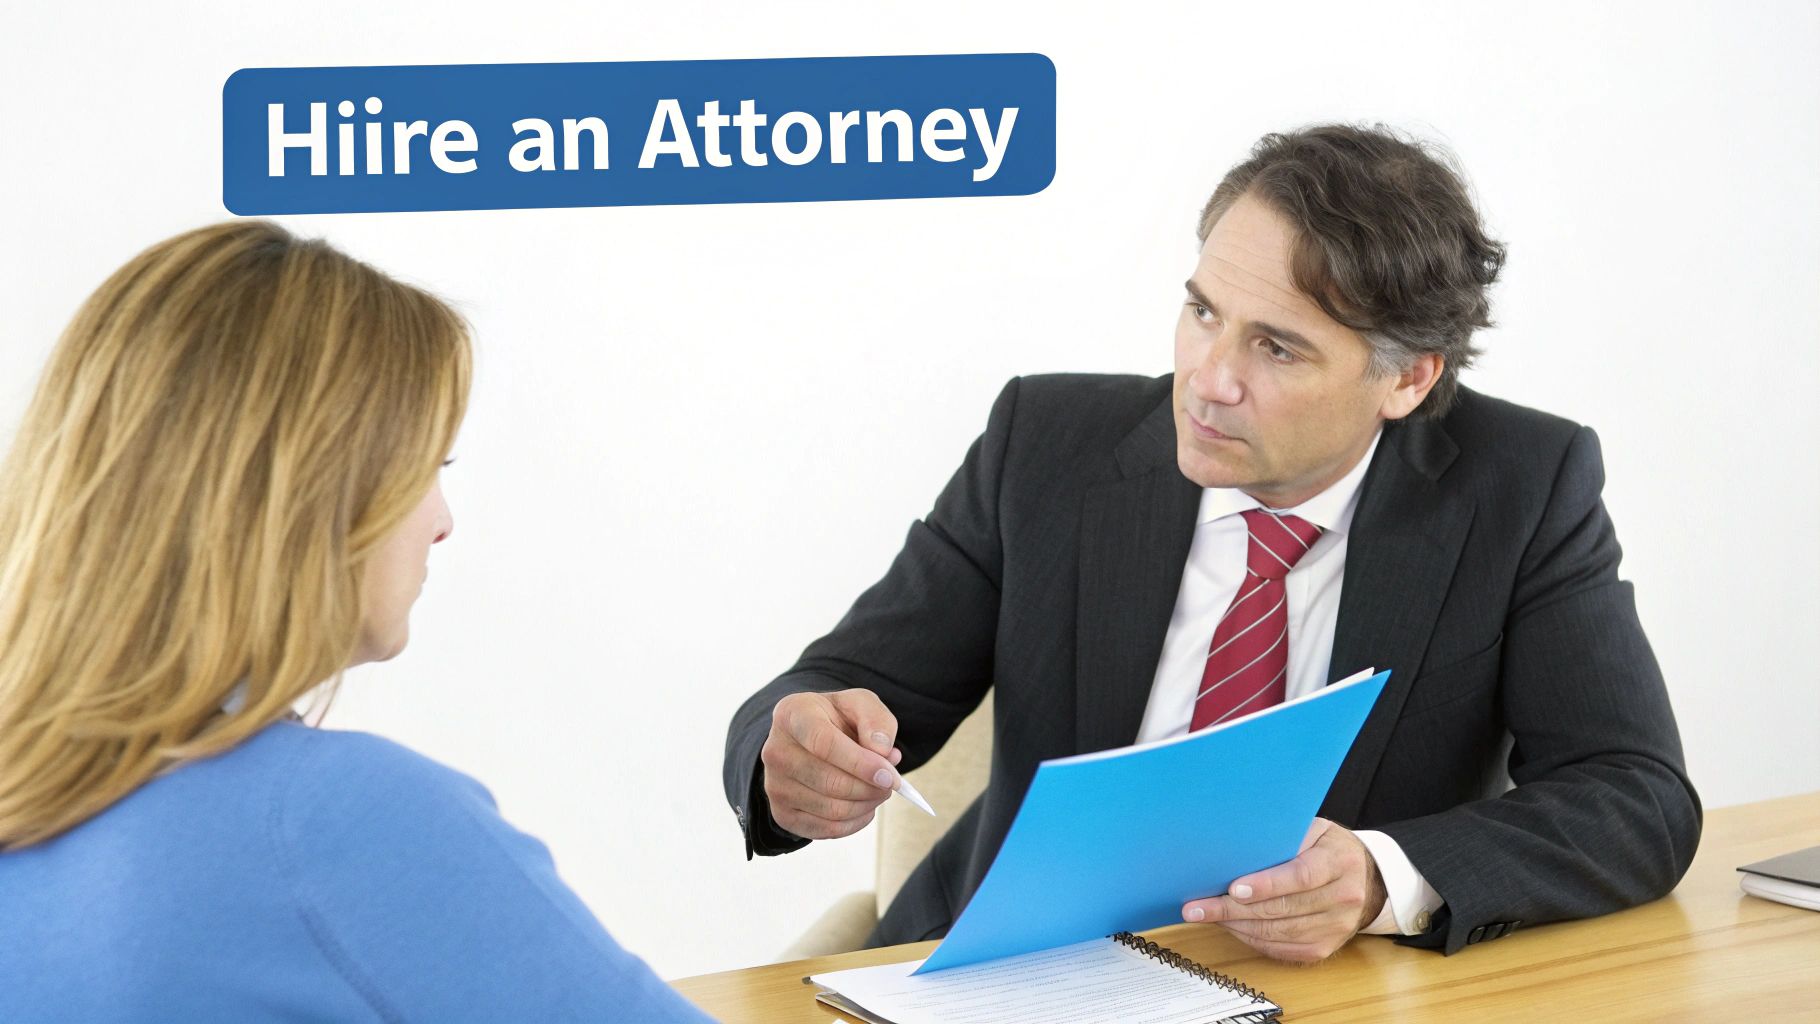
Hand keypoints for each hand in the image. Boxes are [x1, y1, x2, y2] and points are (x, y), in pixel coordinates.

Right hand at [760, 689, 903, 839]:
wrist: (808, 739)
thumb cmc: (837, 720)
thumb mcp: (860, 704)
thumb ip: (876, 721)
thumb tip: (882, 752)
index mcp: (792, 714)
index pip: (824, 743)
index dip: (860, 764)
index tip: (889, 776)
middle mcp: (775, 751)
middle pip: (830, 782)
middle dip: (870, 788)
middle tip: (890, 783)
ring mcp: (774, 785)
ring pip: (832, 809)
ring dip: (866, 805)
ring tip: (878, 791)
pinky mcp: (782, 813)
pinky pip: (826, 830)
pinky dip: (855, 822)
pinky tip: (863, 806)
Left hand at [1181, 818, 1387, 963]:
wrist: (1366, 878)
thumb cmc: (1328, 848)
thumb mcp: (1313, 829)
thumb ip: (1283, 837)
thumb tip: (1236, 847)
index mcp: (1338, 862)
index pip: (1300, 876)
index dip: (1266, 885)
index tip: (1233, 888)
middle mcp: (1343, 897)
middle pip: (1284, 909)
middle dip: (1235, 910)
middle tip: (1199, 907)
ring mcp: (1337, 926)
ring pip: (1280, 933)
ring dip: (1238, 926)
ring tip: (1207, 915)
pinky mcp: (1326, 947)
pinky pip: (1282, 949)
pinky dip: (1251, 939)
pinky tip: (1230, 927)